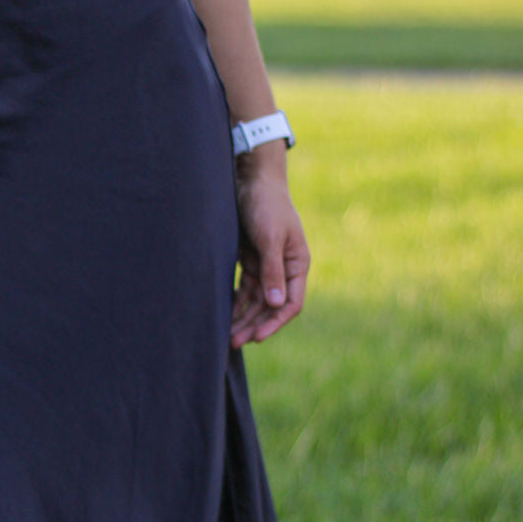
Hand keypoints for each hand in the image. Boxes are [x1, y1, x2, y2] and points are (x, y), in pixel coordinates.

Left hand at [230, 146, 309, 348]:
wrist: (250, 178)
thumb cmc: (266, 205)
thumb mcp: (270, 238)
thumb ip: (273, 271)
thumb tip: (276, 304)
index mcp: (297, 264)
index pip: (291, 303)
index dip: (275, 322)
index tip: (258, 338)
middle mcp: (284, 268)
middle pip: (270, 306)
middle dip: (254, 325)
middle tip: (234, 343)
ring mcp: (266, 265)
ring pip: (256, 301)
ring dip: (243, 318)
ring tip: (227, 336)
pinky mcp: (250, 260)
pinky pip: (245, 289)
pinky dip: (236, 303)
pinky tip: (224, 316)